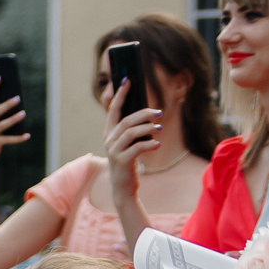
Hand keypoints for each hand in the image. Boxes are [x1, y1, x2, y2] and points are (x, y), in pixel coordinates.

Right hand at [103, 80, 163, 206]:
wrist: (123, 188)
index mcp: (109, 133)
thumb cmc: (129, 162)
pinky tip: (158, 144)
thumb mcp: (129, 144)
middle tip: (160, 113)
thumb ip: (134, 129)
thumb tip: (150, 113)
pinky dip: (149, 144)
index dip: (120, 94)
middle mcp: (109, 140)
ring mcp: (113, 151)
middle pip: (126, 120)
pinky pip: (137, 148)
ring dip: (148, 128)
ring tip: (160, 128)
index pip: (114, 110)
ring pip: (131, 132)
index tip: (128, 80)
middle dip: (144, 114)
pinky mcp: (121, 161)